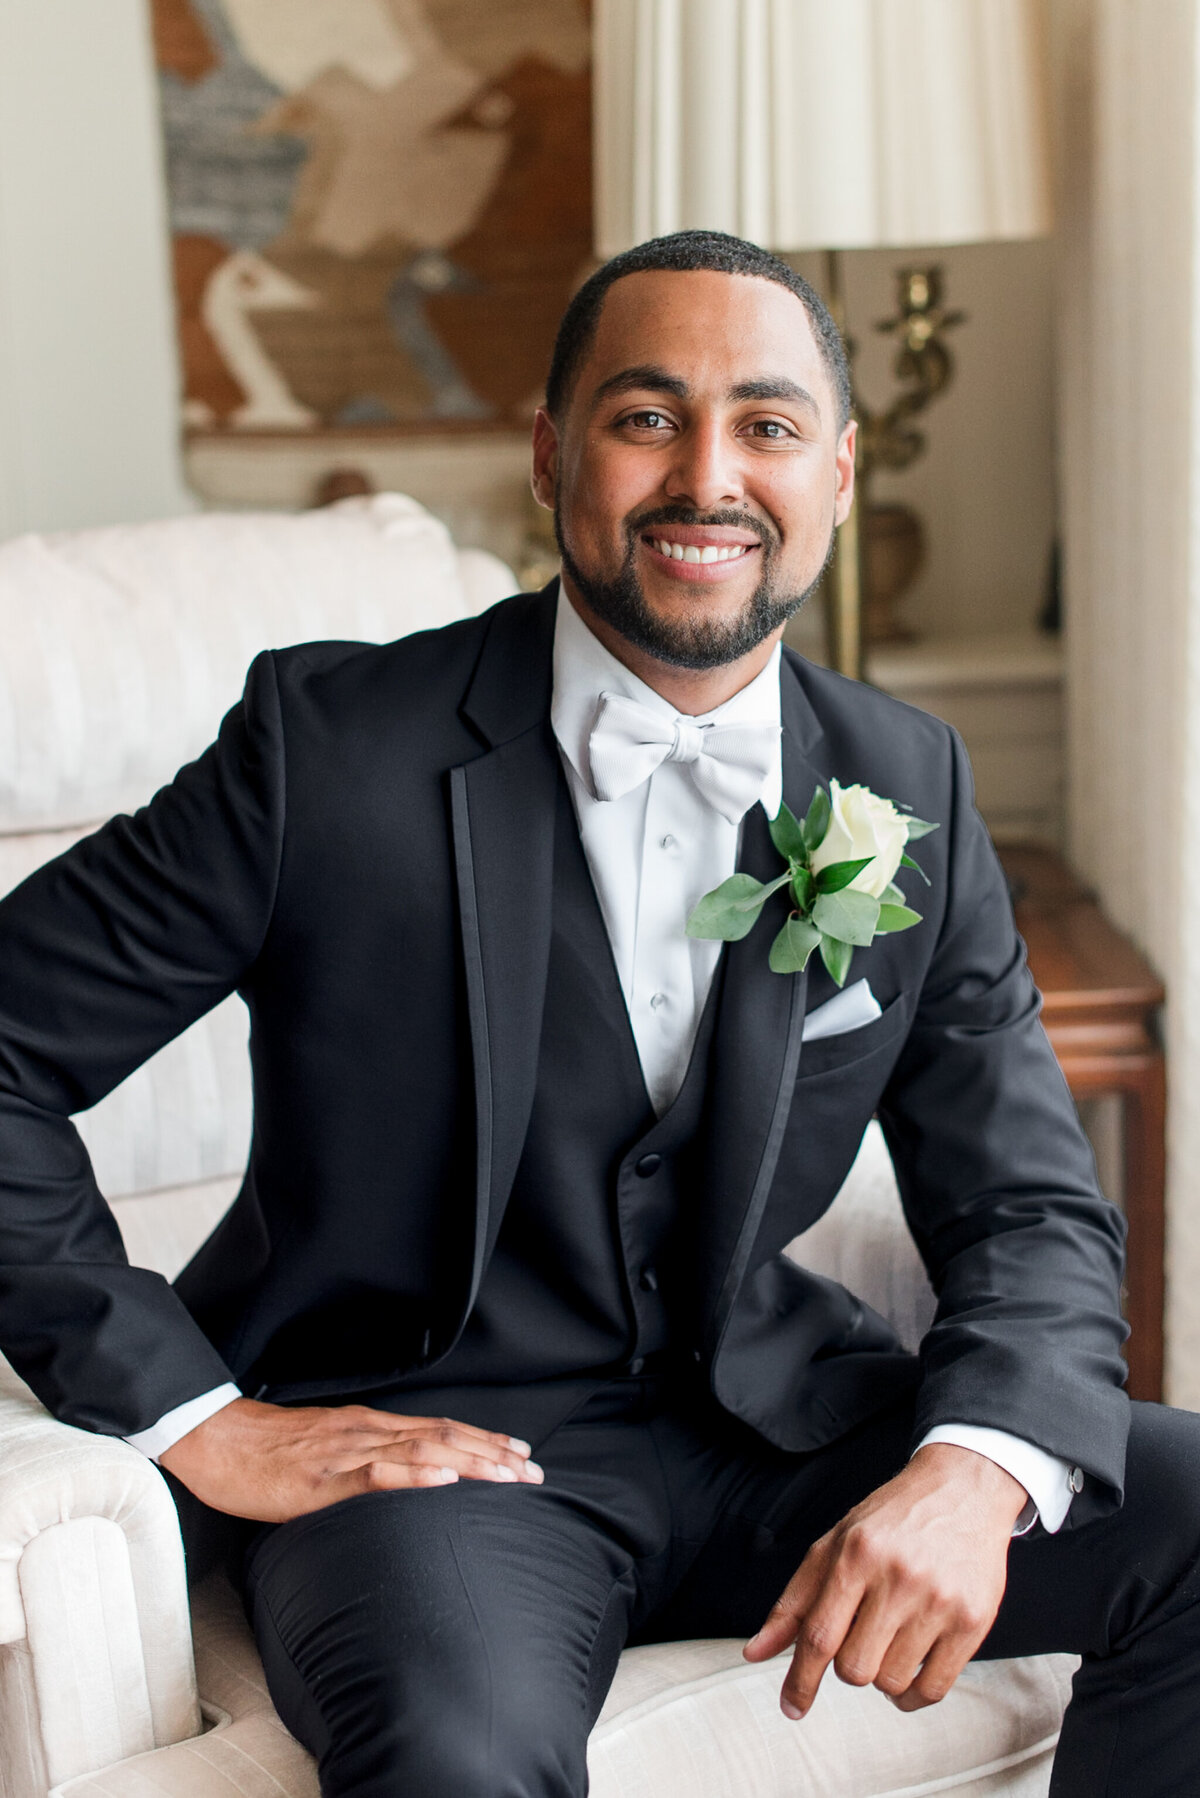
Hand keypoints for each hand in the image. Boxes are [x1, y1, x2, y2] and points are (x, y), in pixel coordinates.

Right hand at [158, 1397, 543, 1522]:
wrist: (216, 1441)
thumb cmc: (267, 1452)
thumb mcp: (327, 1453)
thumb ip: (364, 1461)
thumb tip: (402, 1478)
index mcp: (370, 1427)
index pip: (440, 1430)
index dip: (485, 1441)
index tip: (522, 1454)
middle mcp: (368, 1431)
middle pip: (444, 1438)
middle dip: (493, 1456)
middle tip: (536, 1474)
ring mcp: (347, 1452)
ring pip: (422, 1451)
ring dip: (472, 1464)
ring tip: (509, 1477)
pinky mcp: (323, 1479)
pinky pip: (376, 1474)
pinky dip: (416, 1474)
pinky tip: (445, 1478)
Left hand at [742, 1444, 1027, 1717]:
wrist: (964, 1489)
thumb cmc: (891, 1520)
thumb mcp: (835, 1544)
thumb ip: (794, 1602)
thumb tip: (754, 1653)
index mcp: (856, 1554)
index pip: (818, 1635)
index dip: (799, 1679)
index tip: (791, 1707)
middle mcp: (898, 1577)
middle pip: (854, 1668)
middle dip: (849, 1665)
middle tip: (863, 1636)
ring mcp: (939, 1601)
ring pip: (892, 1683)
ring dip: (883, 1675)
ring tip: (891, 1640)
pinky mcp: (973, 1620)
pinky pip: (933, 1689)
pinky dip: (914, 1694)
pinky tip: (911, 1667)